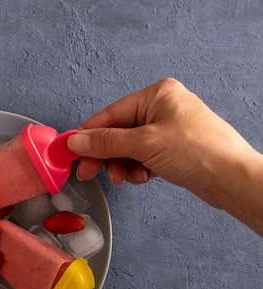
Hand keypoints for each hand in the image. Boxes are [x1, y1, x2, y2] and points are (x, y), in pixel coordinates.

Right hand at [67, 78, 262, 234]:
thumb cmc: (199, 152)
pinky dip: (138, 168)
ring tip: (127, 177)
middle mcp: (162, 107)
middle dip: (106, 155)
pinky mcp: (172, 148)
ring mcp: (168, 128)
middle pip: (118, 132)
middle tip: (90, 172)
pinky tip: (144, 176)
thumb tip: (77, 141)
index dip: (88, 135)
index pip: (111, 114)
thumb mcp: (144, 144)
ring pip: (129, 147)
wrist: (232, 178)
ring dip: (122, 164)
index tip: (71, 151)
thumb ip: (106, 142)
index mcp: (156, 95)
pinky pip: (142, 156)